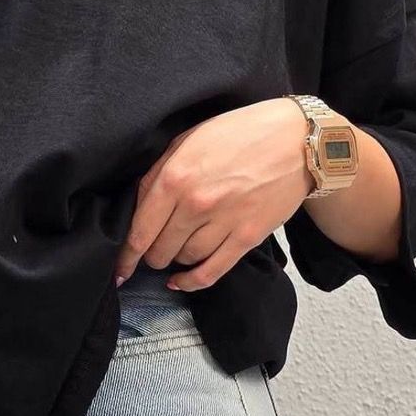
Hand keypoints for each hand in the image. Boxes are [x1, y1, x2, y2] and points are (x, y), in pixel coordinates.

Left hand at [114, 98, 316, 290]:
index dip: (126, 256)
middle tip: (155, 248)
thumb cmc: (240, 133)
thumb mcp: (188, 140)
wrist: (296, 140)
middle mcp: (196, 203)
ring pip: (184, 260)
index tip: (119, 270)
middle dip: (152, 254)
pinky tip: (181, 281)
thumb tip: (139, 207)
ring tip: (178, 247)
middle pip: (160, 250)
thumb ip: (159, 173)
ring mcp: (223, 222)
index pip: (140, 230)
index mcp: (175, 177)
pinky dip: (192, 281)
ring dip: (176, 259)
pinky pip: (212, 271)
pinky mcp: (247, 236)